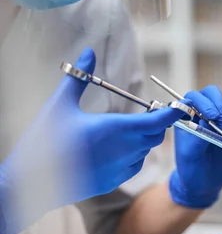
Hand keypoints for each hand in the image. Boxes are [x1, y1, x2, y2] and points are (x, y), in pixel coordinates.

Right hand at [0, 48, 184, 233]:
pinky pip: (136, 165)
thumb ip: (79, 77)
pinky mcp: (115, 182)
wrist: (32, 182)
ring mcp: (121, 169)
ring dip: (144, 139)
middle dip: (156, 123)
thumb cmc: (44, 140)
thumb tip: (90, 51)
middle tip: (148, 112)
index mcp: (115, 129)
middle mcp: (124, 150)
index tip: (177, 106)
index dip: (171, 113)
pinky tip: (119, 148)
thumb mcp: (60, 104)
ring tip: (129, 128)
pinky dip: (134, 155)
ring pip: (146, 151)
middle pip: (156, 135)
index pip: (157, 121)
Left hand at [169, 86, 221, 208]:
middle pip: (212, 94)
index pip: (193, 97)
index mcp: (185, 117)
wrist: (205, 183)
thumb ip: (197, 137)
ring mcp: (218, 119)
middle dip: (220, 105)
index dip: (203, 103)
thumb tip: (206, 121)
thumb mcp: (190, 156)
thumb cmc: (192, 169)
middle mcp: (201, 114)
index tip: (212, 116)